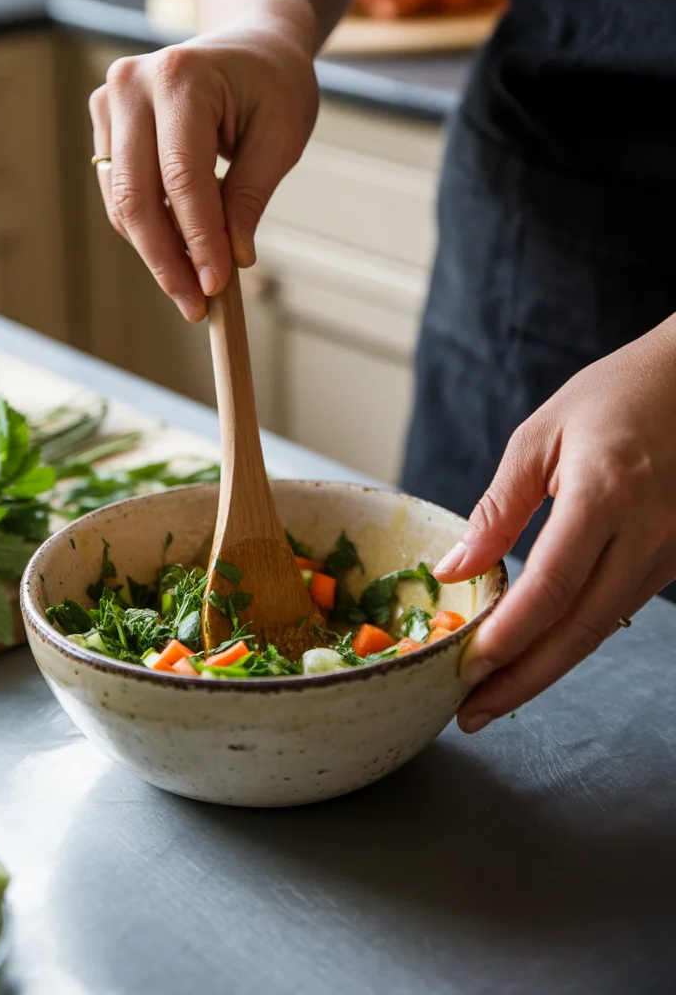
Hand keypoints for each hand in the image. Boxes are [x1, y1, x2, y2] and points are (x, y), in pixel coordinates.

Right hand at [88, 22, 318, 321]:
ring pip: (122, 202)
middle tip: (196, 307)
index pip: (182, 177)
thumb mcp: (281, 135)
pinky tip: (179, 255)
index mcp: (181, 77)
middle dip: (167, 260)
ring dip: (156, 253)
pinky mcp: (105, 124)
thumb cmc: (273, 84)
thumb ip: (251, 195)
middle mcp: (132, 85)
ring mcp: (110, 101)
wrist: (251, 44)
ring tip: (192, 289)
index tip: (215, 287)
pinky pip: (120, 193)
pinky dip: (148, 231)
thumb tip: (234, 259)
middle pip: (137, 195)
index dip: (197, 239)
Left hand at [432, 315, 675, 732]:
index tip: (466, 667)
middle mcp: (648, 532)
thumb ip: (498, 508)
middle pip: (581, 630)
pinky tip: (539, 651)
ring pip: (603, 629)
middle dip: (523, 679)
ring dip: (548, 667)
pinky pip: (621, 609)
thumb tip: (454, 569)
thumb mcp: (540, 436)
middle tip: (473, 712)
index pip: (551, 587)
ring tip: (494, 693)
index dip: (508, 636)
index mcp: (606, 493)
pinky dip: (576, 637)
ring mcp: (671, 551)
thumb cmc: (616, 396)